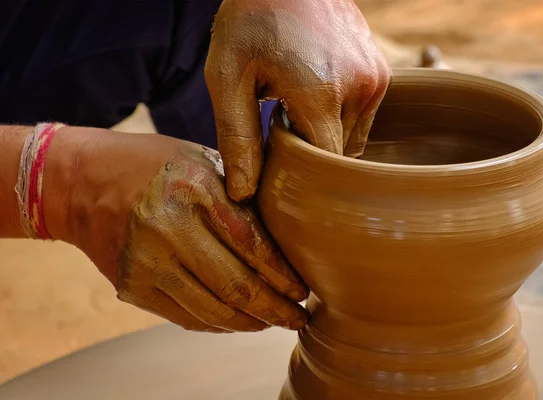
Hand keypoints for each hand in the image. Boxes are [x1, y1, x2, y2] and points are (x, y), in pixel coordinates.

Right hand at [49, 128, 307, 331]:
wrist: (79, 182)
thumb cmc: (151, 165)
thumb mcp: (200, 160)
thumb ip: (239, 193)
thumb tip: (287, 237)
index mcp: (194, 189)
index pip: (252, 244)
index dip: (283, 275)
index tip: (303, 290)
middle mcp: (168, 229)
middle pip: (236, 286)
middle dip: (275, 310)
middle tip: (298, 319)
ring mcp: (146, 262)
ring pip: (212, 310)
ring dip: (249, 323)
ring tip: (273, 323)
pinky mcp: (131, 286)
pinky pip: (185, 316)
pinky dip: (217, 324)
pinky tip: (237, 321)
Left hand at [205, 0, 390, 200]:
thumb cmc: (250, 21)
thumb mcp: (228, 77)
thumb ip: (237, 137)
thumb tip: (245, 193)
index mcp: (322, 94)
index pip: (324, 165)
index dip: (300, 168)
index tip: (274, 155)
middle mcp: (361, 87)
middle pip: (339, 152)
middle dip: (310, 147)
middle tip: (279, 118)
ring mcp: (377, 76)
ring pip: (354, 135)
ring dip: (327, 131)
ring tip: (297, 100)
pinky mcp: (383, 69)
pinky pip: (363, 113)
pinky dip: (340, 113)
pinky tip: (315, 89)